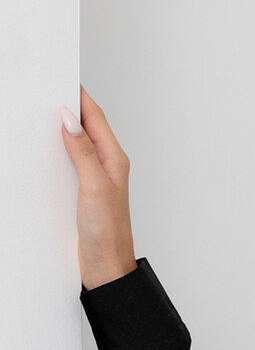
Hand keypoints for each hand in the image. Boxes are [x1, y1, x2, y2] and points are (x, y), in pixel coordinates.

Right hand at [61, 87, 136, 289]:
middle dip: (68, 108)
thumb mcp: (94, 188)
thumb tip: (70, 121)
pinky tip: (45, 151)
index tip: (62, 80)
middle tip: (48, 92)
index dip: (79, 98)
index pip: (95, 118)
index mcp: (114, 160)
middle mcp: (107, 166)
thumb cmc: (108, 233)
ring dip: (61, 130)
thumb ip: (83, 153)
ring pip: (77, 145)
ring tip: (44, 114)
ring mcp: (94, 179)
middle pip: (86, 128)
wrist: (106, 268)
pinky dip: (57, 152)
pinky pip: (70, 164)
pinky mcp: (83, 193)